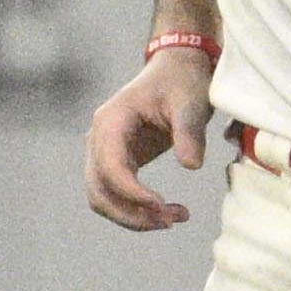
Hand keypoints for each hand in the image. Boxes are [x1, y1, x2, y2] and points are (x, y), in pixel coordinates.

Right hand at [82, 45, 217, 230]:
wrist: (177, 68)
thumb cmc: (182, 81)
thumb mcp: (190, 102)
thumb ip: (189, 133)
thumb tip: (191, 166)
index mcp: (111, 120)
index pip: (110, 167)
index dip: (132, 192)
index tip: (161, 205)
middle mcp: (99, 138)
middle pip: (99, 191)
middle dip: (131, 213)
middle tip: (170, 221)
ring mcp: (104, 151)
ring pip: (103, 199)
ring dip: (133, 217)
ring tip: (173, 220)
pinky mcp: (118, 161)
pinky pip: (116, 195)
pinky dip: (136, 210)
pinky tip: (166, 213)